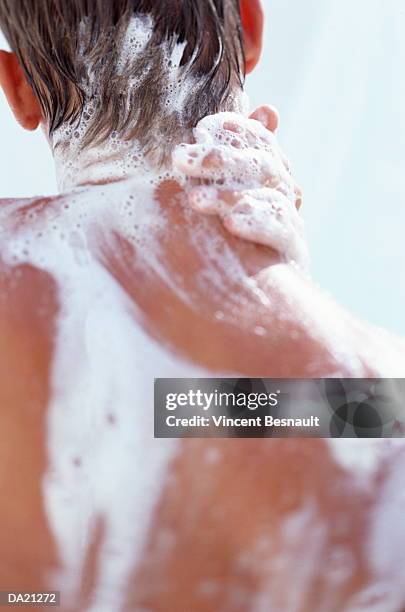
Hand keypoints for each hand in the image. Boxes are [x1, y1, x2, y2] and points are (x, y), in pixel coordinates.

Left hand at [172, 106, 308, 272]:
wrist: (250, 292)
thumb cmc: (226, 242)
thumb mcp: (213, 202)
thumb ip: (215, 166)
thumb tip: (236, 120)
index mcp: (265, 176)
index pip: (258, 141)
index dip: (234, 130)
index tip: (202, 128)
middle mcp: (284, 193)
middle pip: (262, 164)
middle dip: (220, 157)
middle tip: (179, 159)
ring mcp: (291, 220)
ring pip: (271, 196)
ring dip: (230, 195)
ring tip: (194, 200)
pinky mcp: (295, 250)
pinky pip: (282, 230)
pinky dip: (257, 224)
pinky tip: (231, 224)